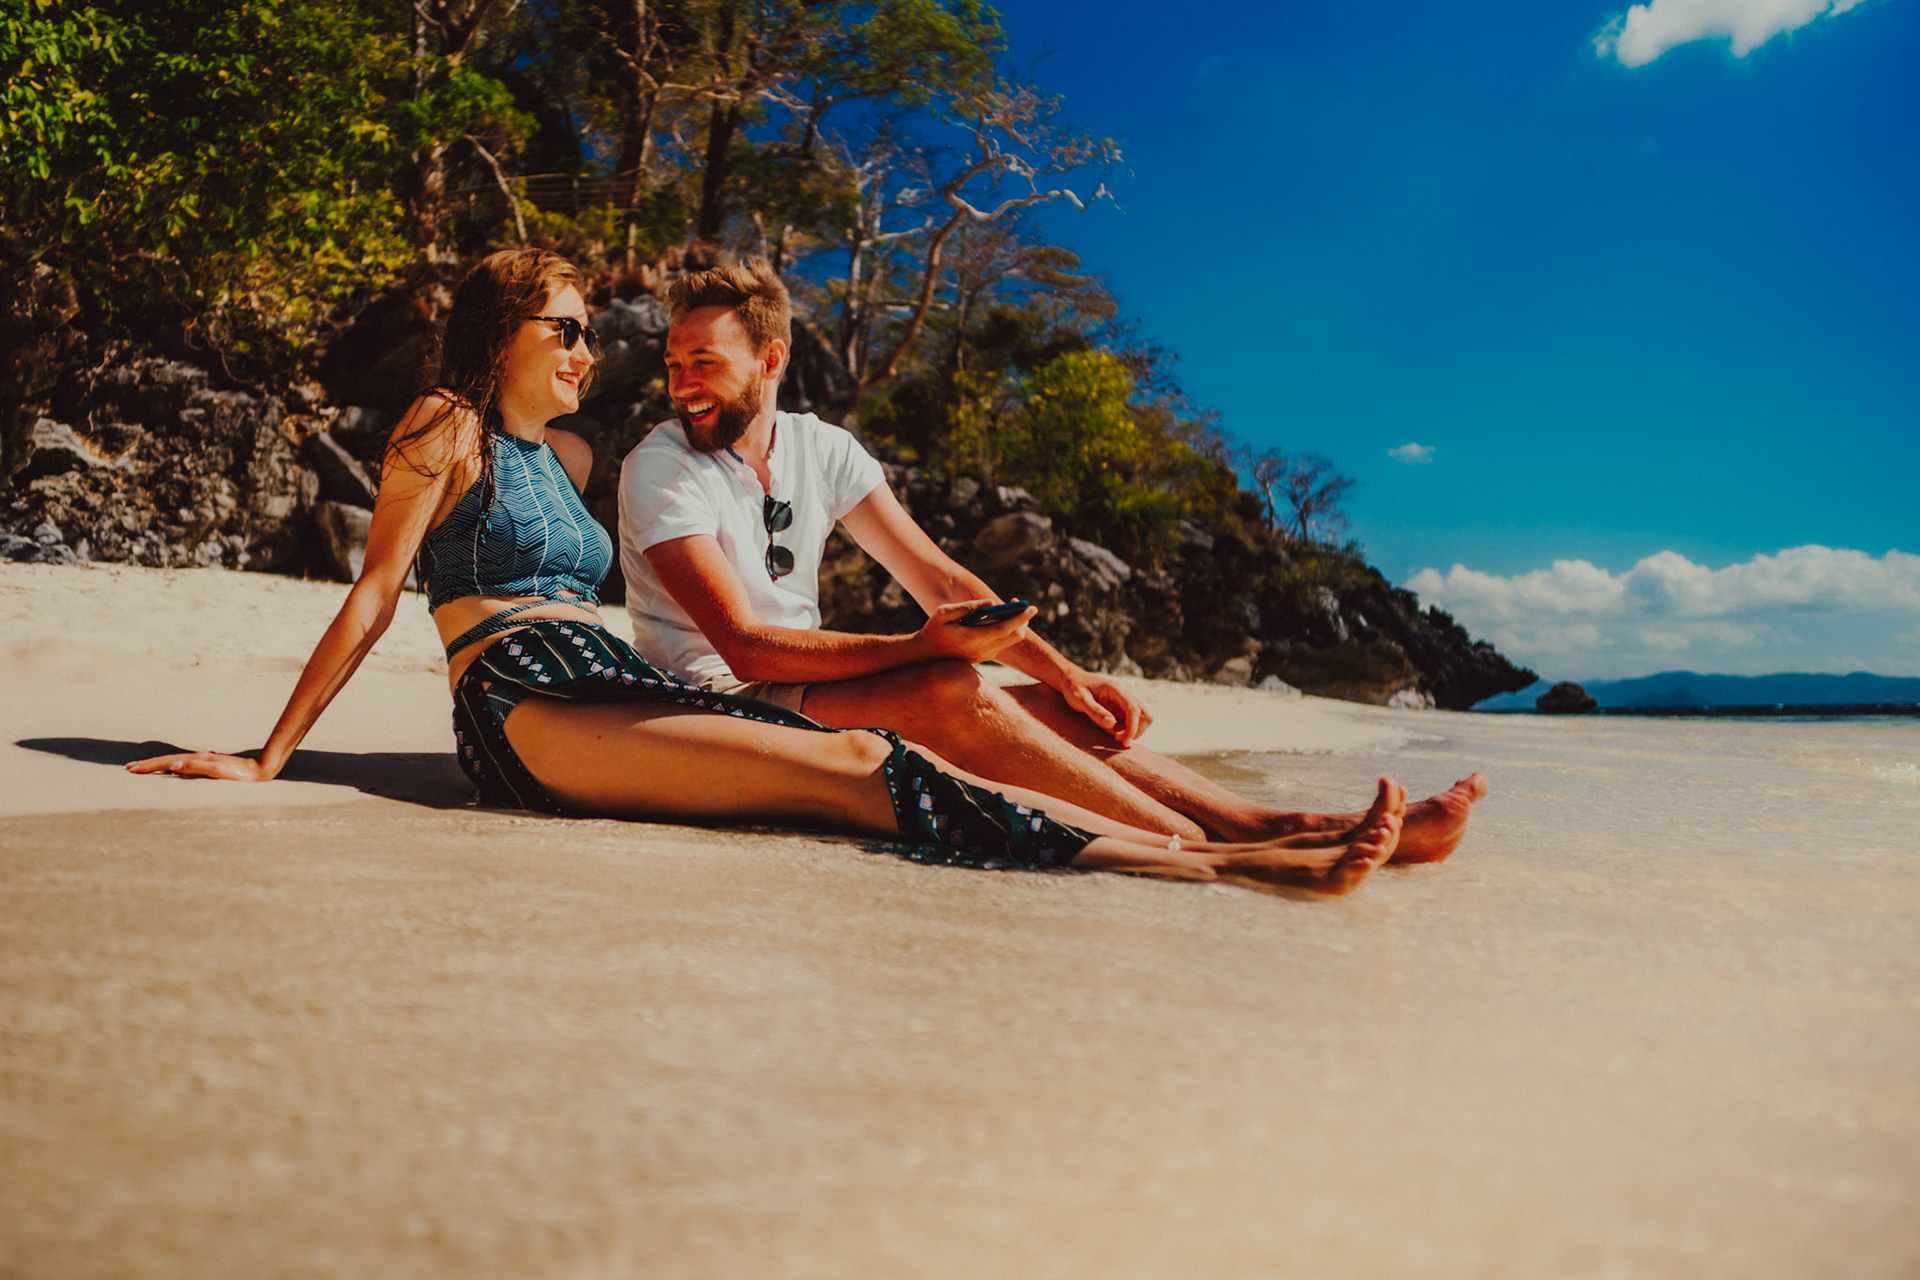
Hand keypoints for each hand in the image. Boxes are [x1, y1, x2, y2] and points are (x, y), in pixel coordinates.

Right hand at [126, 749, 270, 781]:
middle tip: (128, 768)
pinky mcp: (209, 766)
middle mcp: (199, 758)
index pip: (167, 762)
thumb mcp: (219, 772)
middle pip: (167, 760)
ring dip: (157, 765)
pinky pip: (183, 765)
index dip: (149, 766)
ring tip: (142, 768)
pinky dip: (170, 767)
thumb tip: (173, 764)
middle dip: (148, 764)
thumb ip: (196, 768)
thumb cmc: (242, 775)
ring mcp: (203, 761)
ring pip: (174, 761)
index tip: (131, 769)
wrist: (261, 771)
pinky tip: (168, 769)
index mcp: (198, 760)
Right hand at [918, 599, 1036, 662]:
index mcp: (973, 639)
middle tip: (1022, 605)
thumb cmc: (933, 630)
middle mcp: (982, 651)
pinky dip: (1007, 631)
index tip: (1032, 607)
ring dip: (1015, 625)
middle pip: (1014, 637)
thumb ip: (967, 607)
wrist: (924, 656)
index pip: (1005, 629)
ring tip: (1011, 609)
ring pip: (1010, 641)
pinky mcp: (983, 657)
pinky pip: (1002, 644)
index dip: (1021, 618)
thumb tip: (991, 603)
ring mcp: (984, 656)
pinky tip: (1001, 618)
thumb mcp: (944, 613)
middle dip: (1022, 621)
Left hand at [1058, 669, 1152, 745]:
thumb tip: (1111, 725)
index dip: (1132, 728)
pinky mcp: (1122, 706)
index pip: (1133, 710)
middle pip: (1145, 714)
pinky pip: (1131, 720)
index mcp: (1116, 689)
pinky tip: (1108, 728)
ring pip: (1141, 719)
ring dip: (1129, 730)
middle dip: (1135, 730)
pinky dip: (1123, 728)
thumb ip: (1095, 712)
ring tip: (1109, 731)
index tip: (1124, 742)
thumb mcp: (1080, 700)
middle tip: (1117, 738)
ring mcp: (1125, 700)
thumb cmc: (1073, 688)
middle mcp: (1125, 693)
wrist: (1071, 679)